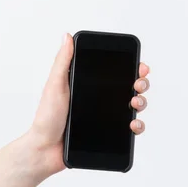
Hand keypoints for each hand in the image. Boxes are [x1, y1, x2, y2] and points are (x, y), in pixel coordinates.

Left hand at [29, 33, 149, 175]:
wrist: (45, 149)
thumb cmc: (46, 117)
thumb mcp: (54, 85)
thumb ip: (63, 61)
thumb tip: (67, 36)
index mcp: (88, 84)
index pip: (115, 71)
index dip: (131, 67)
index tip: (139, 66)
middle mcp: (100, 99)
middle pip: (129, 86)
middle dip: (141, 83)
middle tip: (138, 85)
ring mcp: (106, 116)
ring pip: (134, 106)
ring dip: (142, 102)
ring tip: (135, 103)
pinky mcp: (109, 133)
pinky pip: (130, 129)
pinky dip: (138, 126)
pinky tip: (133, 124)